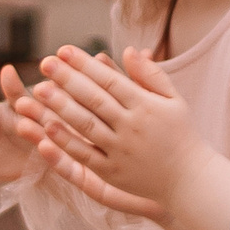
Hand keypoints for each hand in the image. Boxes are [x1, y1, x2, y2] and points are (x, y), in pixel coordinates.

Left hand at [28, 46, 213, 211]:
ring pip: (86, 125)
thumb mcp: (174, 100)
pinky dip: (66, 142)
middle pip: (93, 99)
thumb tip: (129, 50)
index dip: (84, 63)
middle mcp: (132, 127)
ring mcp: (121, 150)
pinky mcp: (112, 172)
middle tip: (44, 62)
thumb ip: (151, 75)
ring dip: (60, 106)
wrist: (190, 179)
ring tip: (39, 89)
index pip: (109, 79)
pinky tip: (47, 128)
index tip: (63, 50)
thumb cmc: (181, 135)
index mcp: (145, 106)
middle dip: (67, 79)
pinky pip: (85, 155)